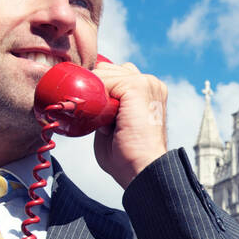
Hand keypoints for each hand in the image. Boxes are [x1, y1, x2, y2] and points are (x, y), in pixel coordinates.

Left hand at [89, 60, 167, 188]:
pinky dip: (96, 97)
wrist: (140, 169)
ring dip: (96, 95)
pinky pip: (103, 79)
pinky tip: (105, 119)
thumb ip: (105, 106)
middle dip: (96, 88)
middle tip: (100, 119)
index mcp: (147, 91)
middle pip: (108, 69)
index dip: (99, 89)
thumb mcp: (112, 124)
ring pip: (103, 73)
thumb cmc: (126, 156)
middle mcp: (150, 83)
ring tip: (107, 122)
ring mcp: (145, 82)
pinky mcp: (138, 86)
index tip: (95, 111)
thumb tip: (89, 96)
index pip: (115, 74)